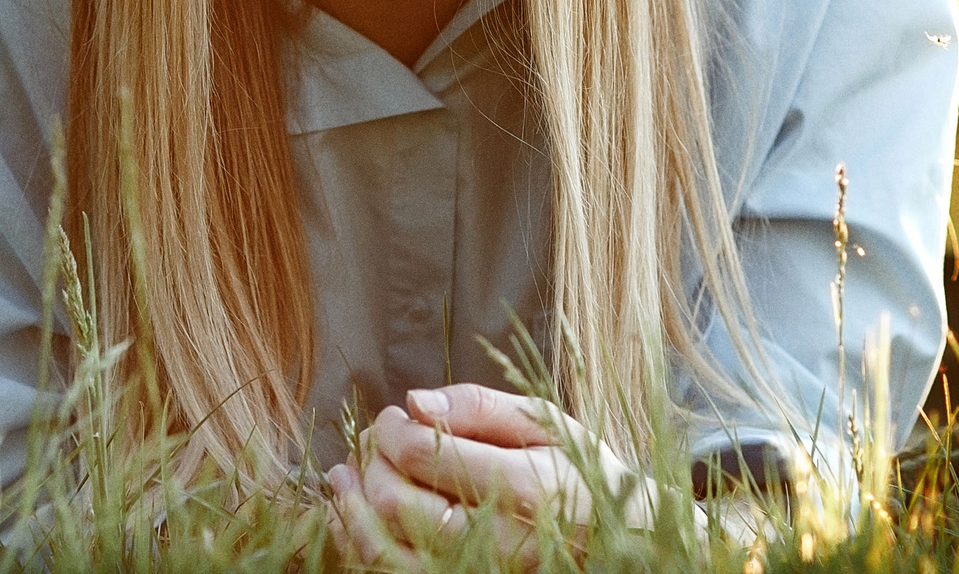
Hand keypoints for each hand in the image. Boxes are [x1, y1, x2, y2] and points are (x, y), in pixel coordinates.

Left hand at [323, 383, 699, 568]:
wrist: (615, 538)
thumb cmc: (575, 470)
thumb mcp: (545, 422)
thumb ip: (479, 406)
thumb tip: (415, 400)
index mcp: (524, 488)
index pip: (424, 454)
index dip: (391, 429)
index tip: (393, 415)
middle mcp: (500, 541)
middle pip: (397, 502)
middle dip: (369, 462)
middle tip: (373, 440)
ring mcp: (480, 572)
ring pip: (385, 550)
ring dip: (351, 508)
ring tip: (344, 476)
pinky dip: (360, 544)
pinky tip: (352, 515)